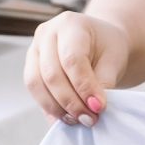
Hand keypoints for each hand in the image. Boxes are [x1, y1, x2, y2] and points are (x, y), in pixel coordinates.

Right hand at [24, 11, 128, 126]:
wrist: (99, 43)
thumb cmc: (107, 48)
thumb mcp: (114, 60)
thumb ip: (104, 82)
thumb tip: (92, 107)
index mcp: (70, 24)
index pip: (72, 59)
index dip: (84, 87)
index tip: (98, 107)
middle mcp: (47, 34)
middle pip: (51, 74)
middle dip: (71, 102)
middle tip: (89, 119)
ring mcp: (34, 49)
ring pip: (36, 84)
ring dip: (57, 108)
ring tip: (78, 120)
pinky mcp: (30, 67)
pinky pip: (34, 91)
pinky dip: (49, 108)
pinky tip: (66, 117)